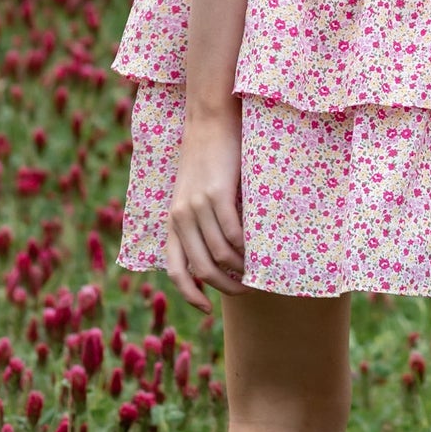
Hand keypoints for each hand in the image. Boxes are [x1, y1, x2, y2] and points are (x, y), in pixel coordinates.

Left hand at [164, 106, 245, 317]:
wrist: (209, 121)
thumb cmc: (207, 160)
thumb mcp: (193, 196)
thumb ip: (200, 224)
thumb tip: (221, 256)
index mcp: (172, 222)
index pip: (176, 271)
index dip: (190, 296)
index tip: (207, 310)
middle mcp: (180, 218)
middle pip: (203, 270)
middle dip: (226, 287)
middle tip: (246, 288)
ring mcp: (198, 206)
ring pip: (221, 255)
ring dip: (241, 269)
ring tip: (257, 269)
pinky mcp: (217, 194)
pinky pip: (233, 233)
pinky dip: (247, 247)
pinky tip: (257, 247)